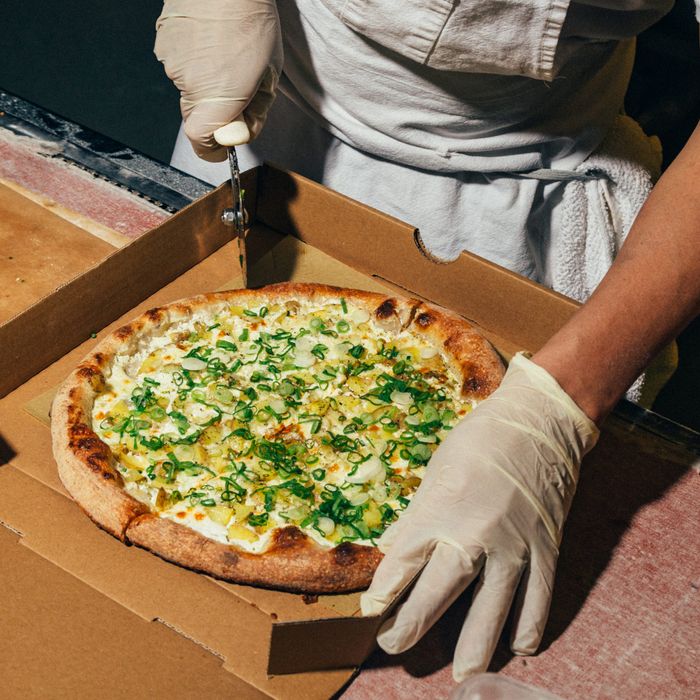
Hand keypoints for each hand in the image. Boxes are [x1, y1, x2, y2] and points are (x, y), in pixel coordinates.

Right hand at [154, 0, 282, 160]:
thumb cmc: (251, 20)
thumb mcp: (270, 75)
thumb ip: (256, 113)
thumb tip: (241, 133)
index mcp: (218, 98)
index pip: (201, 141)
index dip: (212, 150)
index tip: (224, 148)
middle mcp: (189, 85)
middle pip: (197, 117)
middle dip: (217, 113)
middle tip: (240, 90)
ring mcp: (172, 64)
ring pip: (189, 90)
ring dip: (207, 84)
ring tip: (227, 55)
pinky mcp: (163, 45)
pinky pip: (180, 67)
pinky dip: (195, 63)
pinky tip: (211, 42)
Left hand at [360, 353, 598, 680]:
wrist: (539, 423)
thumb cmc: (480, 440)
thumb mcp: (436, 470)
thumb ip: (415, 515)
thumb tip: (392, 545)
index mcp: (441, 510)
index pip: (402, 562)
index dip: (383, 591)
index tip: (371, 611)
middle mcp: (474, 534)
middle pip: (437, 593)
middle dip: (412, 625)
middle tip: (394, 646)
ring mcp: (514, 546)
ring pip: (492, 609)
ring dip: (475, 644)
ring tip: (462, 674)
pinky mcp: (545, 548)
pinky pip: (538, 598)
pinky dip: (529, 625)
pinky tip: (519, 646)